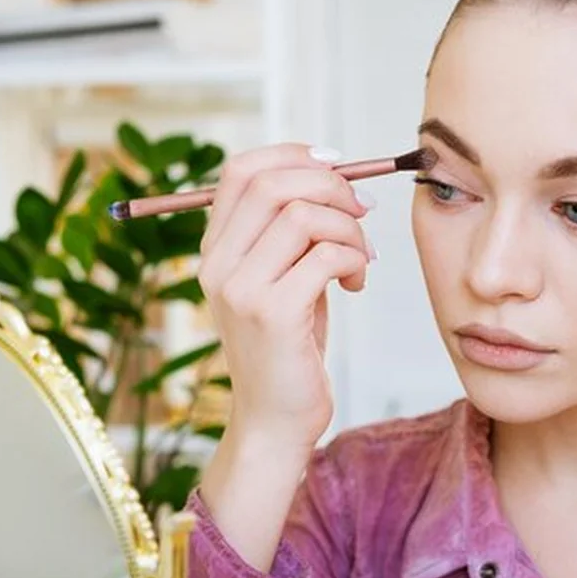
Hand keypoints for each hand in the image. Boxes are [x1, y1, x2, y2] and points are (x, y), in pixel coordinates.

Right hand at [197, 143, 375, 456]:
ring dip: (350, 229)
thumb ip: (292, 233)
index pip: (240, 171)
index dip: (292, 155)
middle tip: (362, 212)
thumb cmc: (288, 348)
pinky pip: (326, 255)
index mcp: (214, 250)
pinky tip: (356, 284)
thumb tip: (337, 177)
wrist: (275, 422)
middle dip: (332, 187)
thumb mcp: (281, 280)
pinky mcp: (273, 314)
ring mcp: (240, 289)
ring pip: (304, 215)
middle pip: (274, 184)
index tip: (335, 166)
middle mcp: (217, 265)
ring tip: (361, 260)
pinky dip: (354, 259)